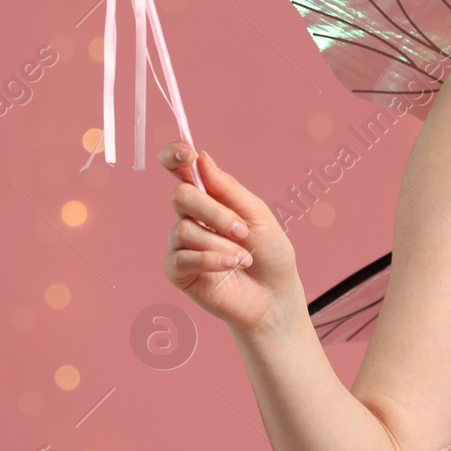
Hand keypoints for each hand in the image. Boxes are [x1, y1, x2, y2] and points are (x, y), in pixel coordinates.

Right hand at [157, 142, 301, 335]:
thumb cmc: (269, 253)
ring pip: (186, 229)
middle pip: (181, 196)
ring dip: (221, 244)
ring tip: (244, 258)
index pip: (181, 168)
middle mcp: (190, 217)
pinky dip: (212, 260)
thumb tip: (201, 158)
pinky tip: (231, 266)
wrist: (275, 296)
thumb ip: (228, 188)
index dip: (175, 155)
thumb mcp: (256, 214)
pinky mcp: (177, 271)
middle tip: (241, 230)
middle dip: (214, 212)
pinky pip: (183, 257)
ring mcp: (180, 244)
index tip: (186, 154)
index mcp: (208, 197)